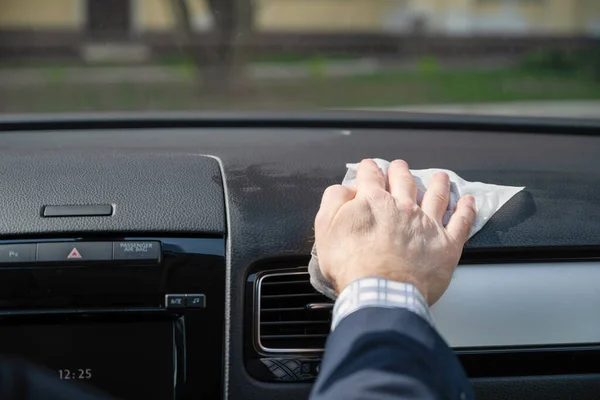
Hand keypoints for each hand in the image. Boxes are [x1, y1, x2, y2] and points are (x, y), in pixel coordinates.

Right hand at [314, 159, 475, 304]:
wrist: (380, 292)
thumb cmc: (352, 266)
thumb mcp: (326, 229)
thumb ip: (334, 201)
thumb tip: (345, 188)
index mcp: (373, 201)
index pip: (371, 176)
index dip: (369, 169)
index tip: (369, 167)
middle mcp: (402, 206)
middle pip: (404, 180)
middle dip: (401, 171)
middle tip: (400, 167)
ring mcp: (427, 223)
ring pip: (437, 195)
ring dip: (438, 183)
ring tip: (440, 177)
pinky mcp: (446, 244)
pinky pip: (461, 222)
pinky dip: (466, 209)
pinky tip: (468, 202)